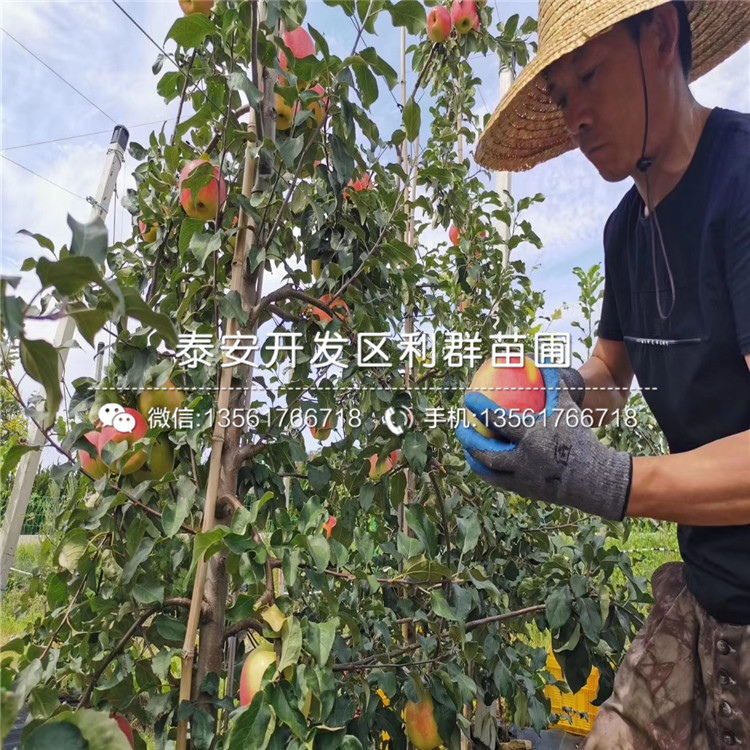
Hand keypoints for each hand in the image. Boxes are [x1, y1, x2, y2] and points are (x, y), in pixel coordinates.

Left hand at [456, 366, 631, 520]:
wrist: (596, 479)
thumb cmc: (580, 437)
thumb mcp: (569, 408)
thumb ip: (553, 384)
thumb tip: (540, 362)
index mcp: (533, 437)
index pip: (498, 421)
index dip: (479, 409)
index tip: (468, 398)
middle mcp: (524, 460)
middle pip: (485, 451)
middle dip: (468, 439)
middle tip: (460, 426)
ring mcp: (523, 478)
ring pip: (488, 470)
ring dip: (473, 458)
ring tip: (466, 447)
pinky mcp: (524, 492)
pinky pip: (499, 481)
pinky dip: (488, 471)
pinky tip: (484, 463)